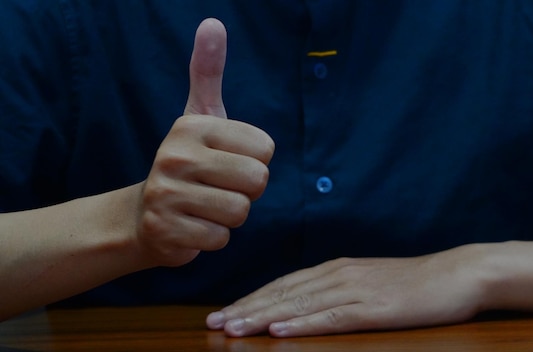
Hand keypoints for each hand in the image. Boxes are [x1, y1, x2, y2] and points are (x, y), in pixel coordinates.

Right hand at [136, 18, 273, 266]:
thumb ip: (208, 72)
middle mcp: (176, 155)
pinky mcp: (165, 230)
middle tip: (219, 188)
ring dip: (230, 216)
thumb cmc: (187, 164)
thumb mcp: (199, 116)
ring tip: (206, 207)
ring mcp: (167, 194)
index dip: (255, 162)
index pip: (265, 149)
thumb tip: (213, 22)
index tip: (227, 163)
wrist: (144, 217)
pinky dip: (213, 238)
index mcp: (193, 126)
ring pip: (240, 212)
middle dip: (246, 191)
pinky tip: (193, 226)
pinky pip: (220, 239)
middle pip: (257, 181)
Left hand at [206, 245, 487, 336]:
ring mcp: (355, 291)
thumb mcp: (369, 281)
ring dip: (262, 317)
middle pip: (283, 294)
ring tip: (233, 329)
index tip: (225, 312)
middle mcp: (338, 275)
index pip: (284, 284)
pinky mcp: (373, 309)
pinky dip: (301, 325)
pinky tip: (280, 331)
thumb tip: (309, 301)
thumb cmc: (414, 282)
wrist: (457, 273)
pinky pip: (331, 318)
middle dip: (246, 309)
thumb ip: (339, 288)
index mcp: (336, 268)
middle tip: (214, 323)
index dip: (252, 298)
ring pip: (299, 305)